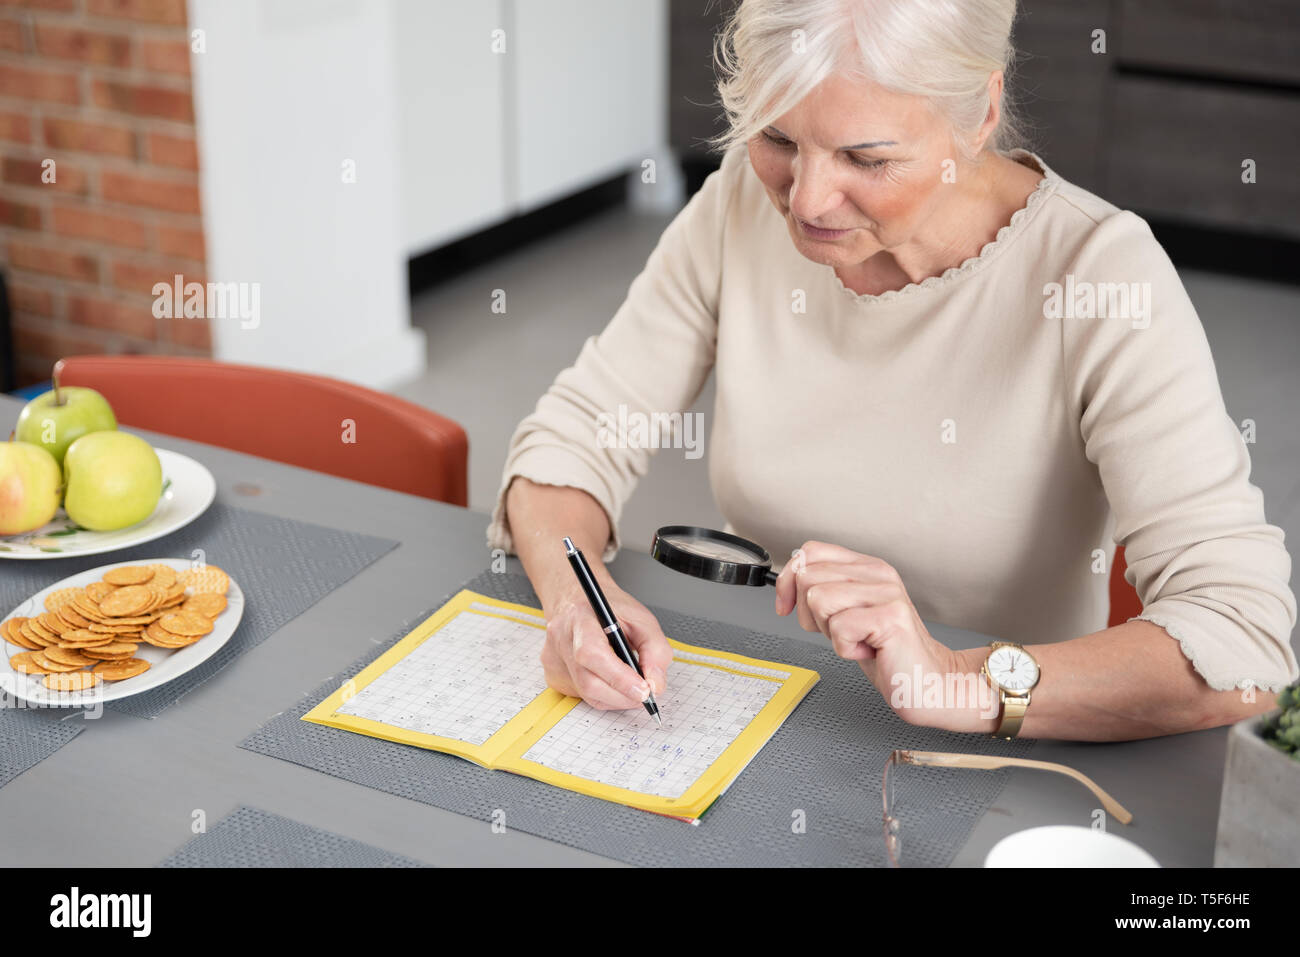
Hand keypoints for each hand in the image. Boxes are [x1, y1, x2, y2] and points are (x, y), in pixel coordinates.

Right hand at [541, 577, 671, 709]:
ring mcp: (554, 660)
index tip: (644, 689)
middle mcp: (561, 640)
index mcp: (580, 618)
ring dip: (616, 698)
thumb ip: (655, 650)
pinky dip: (604, 695)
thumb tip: (655, 685)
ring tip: (632, 686)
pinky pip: (582, 696)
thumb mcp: (642, 619)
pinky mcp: (554, 676)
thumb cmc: (610, 609)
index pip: (594, 654)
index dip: (620, 677)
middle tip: (645, 694)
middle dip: (623, 695)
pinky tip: (612, 681)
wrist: (580, 601)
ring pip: (587, 694)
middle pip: (588, 682)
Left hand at [774, 541, 996, 731]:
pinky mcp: (890, 617)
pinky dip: (845, 649)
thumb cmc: (885, 652)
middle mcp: (878, 574)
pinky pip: (839, 628)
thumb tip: (787, 582)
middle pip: (808, 578)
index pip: (810, 552)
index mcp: (866, 567)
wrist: (924, 680)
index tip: (787, 606)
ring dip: (830, 632)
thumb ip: (822, 591)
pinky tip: (868, 650)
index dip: (788, 581)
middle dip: (810, 615)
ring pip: (819, 600)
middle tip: (842, 631)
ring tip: (857, 640)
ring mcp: (887, 593)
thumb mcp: (845, 614)